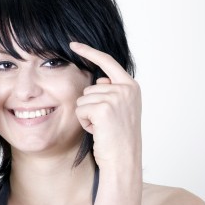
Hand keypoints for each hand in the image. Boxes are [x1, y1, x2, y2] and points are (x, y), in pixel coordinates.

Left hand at [70, 42, 141, 170]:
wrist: (123, 160)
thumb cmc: (119, 138)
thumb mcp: (121, 110)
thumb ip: (113, 91)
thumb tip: (101, 78)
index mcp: (131, 87)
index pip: (107, 62)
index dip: (89, 52)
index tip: (73, 44)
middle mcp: (126, 89)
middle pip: (90, 87)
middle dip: (91, 105)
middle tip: (106, 123)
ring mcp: (115, 97)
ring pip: (83, 98)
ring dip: (87, 115)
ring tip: (102, 128)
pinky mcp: (103, 108)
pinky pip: (80, 109)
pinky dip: (84, 122)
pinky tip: (97, 131)